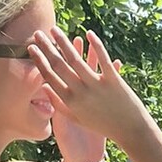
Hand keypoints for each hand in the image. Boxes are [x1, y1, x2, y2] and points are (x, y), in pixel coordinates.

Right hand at [27, 26, 150, 153]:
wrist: (130, 132)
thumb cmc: (102, 126)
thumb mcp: (77, 119)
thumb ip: (59, 104)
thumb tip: (45, 87)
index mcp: (70, 102)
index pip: (49, 77)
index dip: (39, 61)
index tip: (31, 47)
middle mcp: (81, 93)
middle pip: (59, 65)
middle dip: (47, 47)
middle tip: (38, 33)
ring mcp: (97, 86)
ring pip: (76, 60)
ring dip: (64, 42)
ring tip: (55, 29)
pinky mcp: (114, 81)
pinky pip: (102, 60)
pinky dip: (95, 45)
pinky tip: (88, 33)